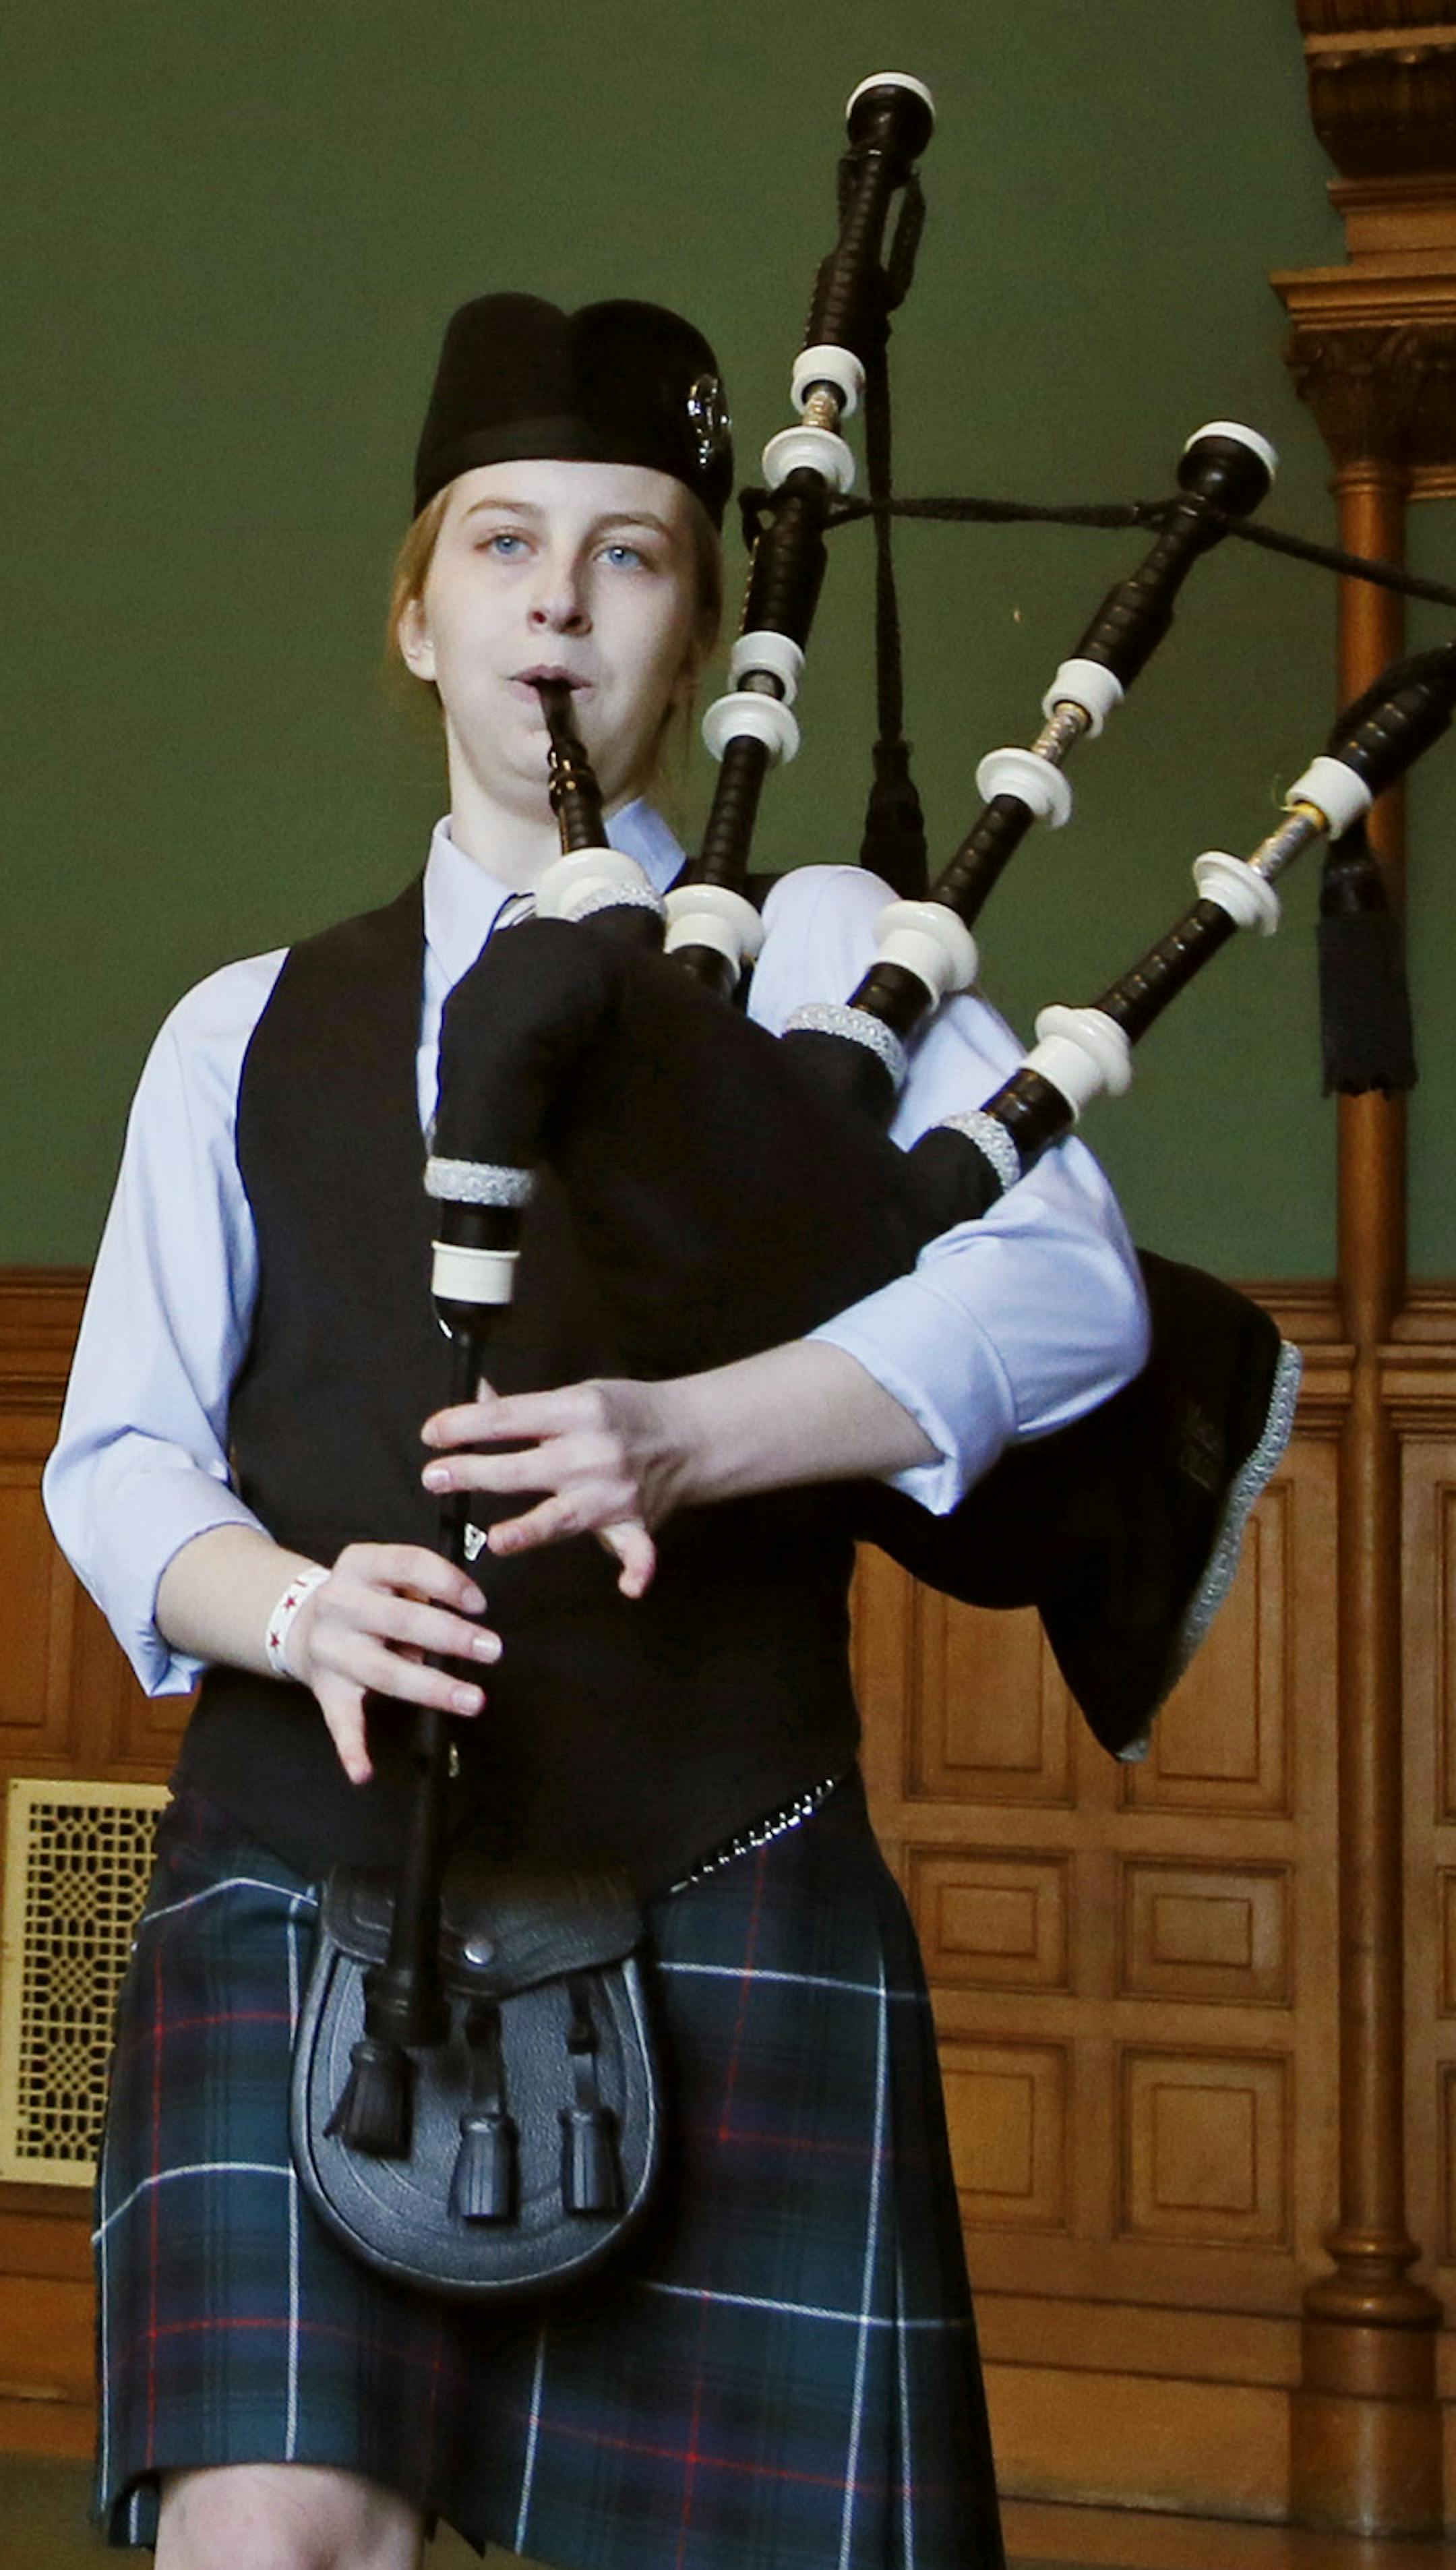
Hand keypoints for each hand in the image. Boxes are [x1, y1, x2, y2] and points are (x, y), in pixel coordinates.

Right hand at [286, 1542, 500, 1785]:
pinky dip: (351, 1748)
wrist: (300, 1623)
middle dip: (450, 1636)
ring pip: (384, 1671)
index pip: (407, 1564)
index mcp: (359, 1566)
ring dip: (430, 1688)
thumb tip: (464, 1617)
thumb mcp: (385, 1574)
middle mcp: (339, 1605)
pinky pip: (340, 1721)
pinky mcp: (326, 1689)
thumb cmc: (366, 1597)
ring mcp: (331, 1650)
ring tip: (472, 1700)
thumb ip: (420, 1588)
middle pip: (400, 1620)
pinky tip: (363, 1771)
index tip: (480, 1603)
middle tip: (492, 1649)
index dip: (446, 1582)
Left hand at [421, 1378, 678, 1596]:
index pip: (508, 1419)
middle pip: (523, 1468)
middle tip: (433, 1478)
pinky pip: (639, 1551)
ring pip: (564, 1516)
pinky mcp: (636, 1523)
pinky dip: (638, 1569)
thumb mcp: (576, 1395)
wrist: (690, 1432)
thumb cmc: (624, 1412)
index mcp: (576, 1411)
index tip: (431, 1434)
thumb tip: (472, 1401)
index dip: (464, 1426)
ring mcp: (615, 1492)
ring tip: (497, 1540)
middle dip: (474, 1473)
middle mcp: (593, 1452)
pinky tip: (629, 1588)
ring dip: (531, 1531)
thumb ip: (524, 1408)